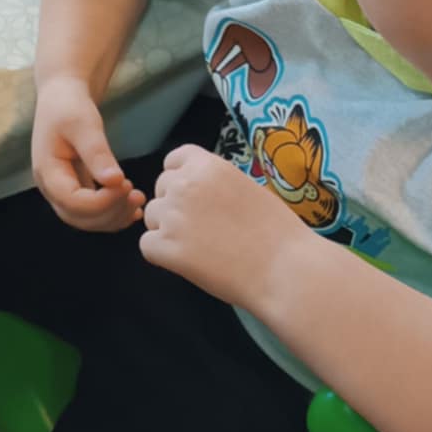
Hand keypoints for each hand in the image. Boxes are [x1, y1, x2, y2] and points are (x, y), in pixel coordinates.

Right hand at [32, 77, 143, 231]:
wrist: (62, 94)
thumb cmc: (69, 104)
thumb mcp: (83, 123)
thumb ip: (97, 153)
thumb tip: (115, 182)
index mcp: (47, 171)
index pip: (73, 203)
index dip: (102, 202)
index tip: (126, 184)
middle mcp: (51, 186)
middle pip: (79, 218)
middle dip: (110, 213)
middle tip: (137, 195)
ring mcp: (62, 189)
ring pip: (86, 219)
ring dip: (113, 216)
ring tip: (138, 200)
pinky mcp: (75, 187)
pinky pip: (92, 211)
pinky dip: (112, 213)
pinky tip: (132, 208)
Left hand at [140, 143, 302, 310]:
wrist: (285, 270)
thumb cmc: (277, 232)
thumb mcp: (245, 187)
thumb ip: (214, 183)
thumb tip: (195, 189)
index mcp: (207, 165)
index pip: (172, 161)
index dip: (180, 179)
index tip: (195, 198)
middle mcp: (184, 184)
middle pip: (160, 189)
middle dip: (175, 206)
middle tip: (202, 229)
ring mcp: (173, 215)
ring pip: (152, 217)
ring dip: (167, 231)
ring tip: (200, 248)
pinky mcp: (167, 247)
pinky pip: (147, 245)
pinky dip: (162, 256)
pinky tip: (188, 263)